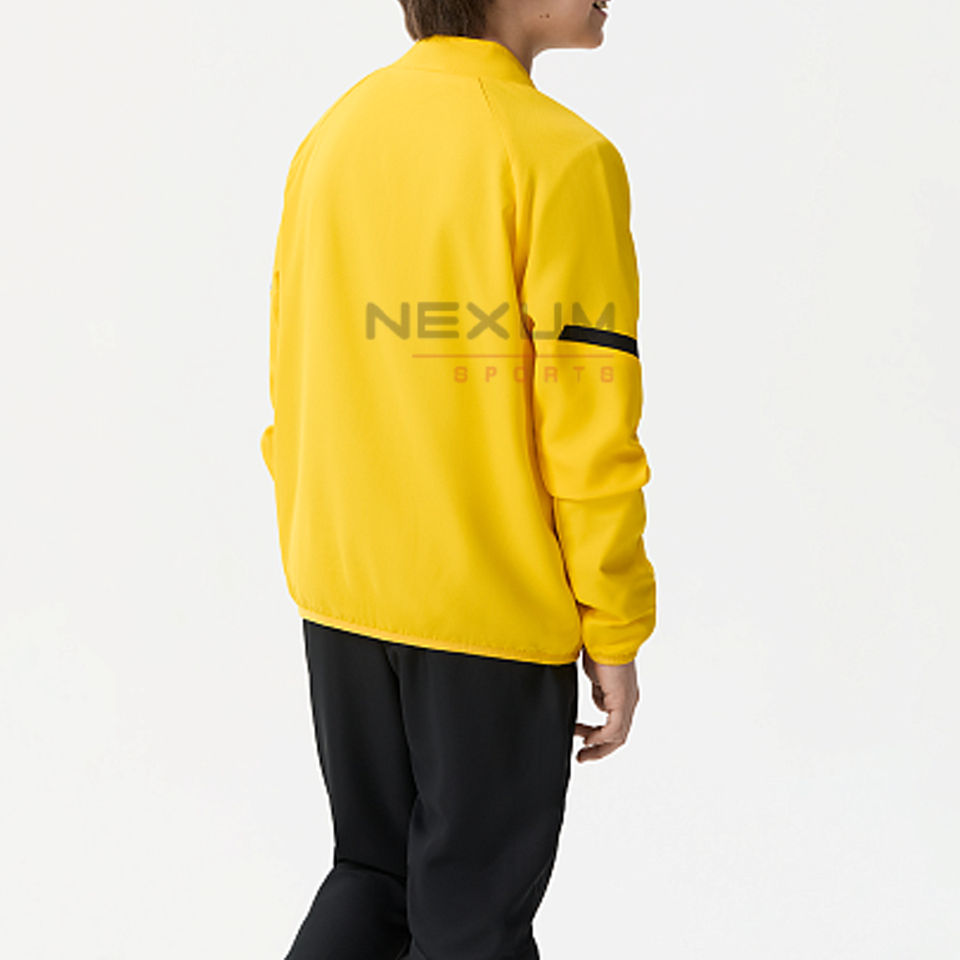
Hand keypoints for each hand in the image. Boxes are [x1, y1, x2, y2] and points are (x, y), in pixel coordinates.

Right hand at [574, 647, 639, 762]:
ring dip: (598, 747)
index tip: (581, 739)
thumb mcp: (597, 676)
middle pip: (618, 736)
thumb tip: (598, 704)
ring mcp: (627, 702)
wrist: (604, 637)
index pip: (615, 724)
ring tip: (582, 752)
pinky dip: (600, 738)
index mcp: (623, 694)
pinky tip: (587, 740)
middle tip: (582, 756)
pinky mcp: (622, 701)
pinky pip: (613, 730)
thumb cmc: (599, 648)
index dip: (598, 735)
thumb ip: (599, 691)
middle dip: (598, 748)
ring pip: (617, 736)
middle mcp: (628, 701)